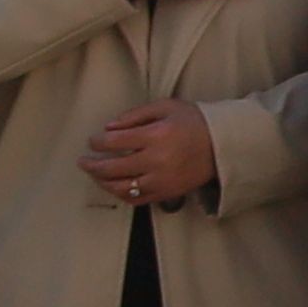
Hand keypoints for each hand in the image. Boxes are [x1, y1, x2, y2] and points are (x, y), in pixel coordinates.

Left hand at [79, 101, 219, 206]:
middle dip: (92, 165)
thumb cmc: (195, 122)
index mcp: (156, 135)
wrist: (223, 145)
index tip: (93, 140)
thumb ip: (136, 114)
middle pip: (112, 167)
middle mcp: (157, 160)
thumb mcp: (167, 107)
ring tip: (95, 175)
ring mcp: (161, 180)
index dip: (98, 142)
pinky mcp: (167, 193)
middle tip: (84, 161)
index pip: (115, 141)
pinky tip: (114, 186)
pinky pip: (136, 199)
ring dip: (102, 182)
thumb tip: (109, 127)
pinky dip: (121, 194)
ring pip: (121, 187)